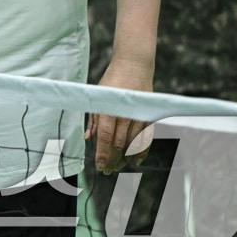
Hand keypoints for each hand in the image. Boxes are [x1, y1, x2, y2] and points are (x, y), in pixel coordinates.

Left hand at [86, 55, 153, 174]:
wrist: (134, 65)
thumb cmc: (112, 81)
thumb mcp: (97, 97)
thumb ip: (93, 119)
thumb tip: (88, 138)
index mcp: (108, 109)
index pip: (104, 137)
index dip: (102, 154)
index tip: (100, 166)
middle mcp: (124, 114)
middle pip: (119, 144)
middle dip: (113, 160)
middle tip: (108, 171)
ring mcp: (138, 115)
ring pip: (133, 143)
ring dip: (126, 158)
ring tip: (119, 167)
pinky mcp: (148, 115)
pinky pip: (146, 138)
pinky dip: (142, 151)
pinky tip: (137, 161)